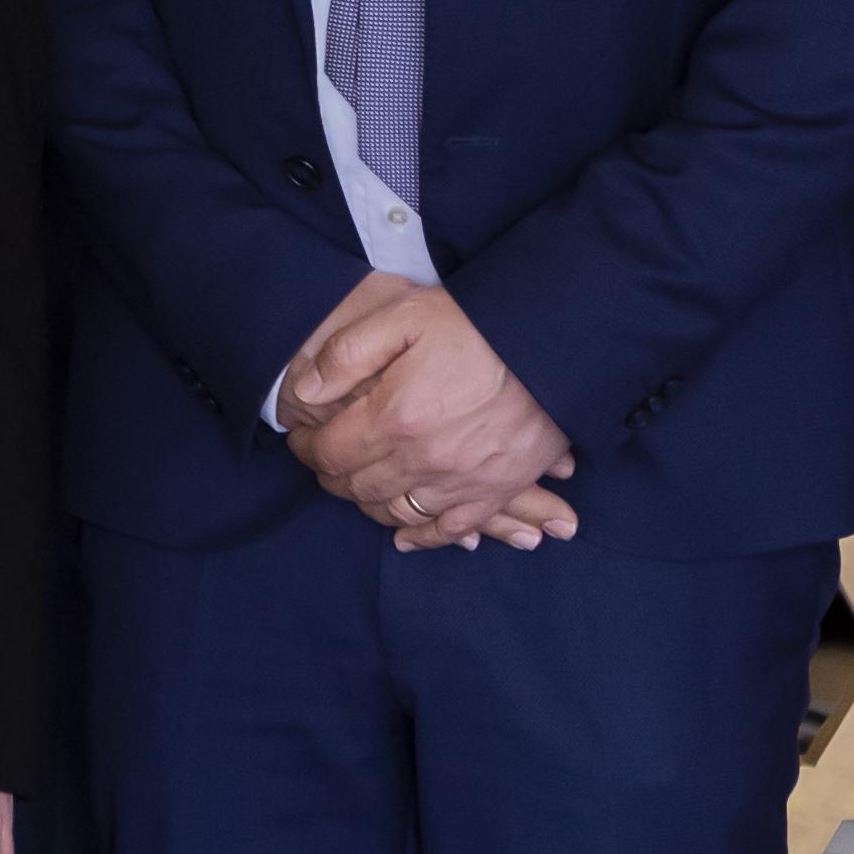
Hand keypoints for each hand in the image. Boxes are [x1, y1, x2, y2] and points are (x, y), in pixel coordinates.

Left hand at [280, 276, 571, 547]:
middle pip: (357, 486)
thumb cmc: (475, 325)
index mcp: (394, 417)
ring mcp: (461, 482)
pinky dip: (423, 536)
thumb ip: (347, 354)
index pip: (330, 453)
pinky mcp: (495, 490)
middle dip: (332, 474)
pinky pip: (449, 530)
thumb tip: (305, 391)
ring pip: (395, 512)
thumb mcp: (403, 317)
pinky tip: (405, 535)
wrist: (552, 344)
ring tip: (358, 484)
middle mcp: (423, 460)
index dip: (306, 447)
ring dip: (368, 502)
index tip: (300, 436)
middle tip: (325, 458)